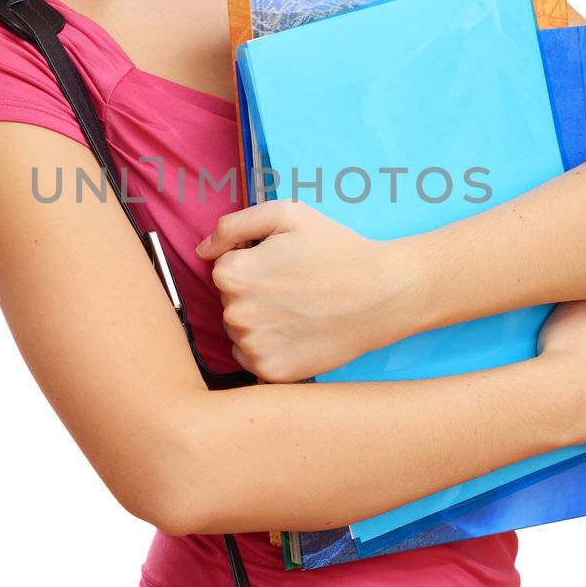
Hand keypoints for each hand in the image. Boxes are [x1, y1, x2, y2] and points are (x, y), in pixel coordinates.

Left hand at [194, 200, 396, 382]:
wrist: (382, 295)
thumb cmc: (336, 249)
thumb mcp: (286, 214)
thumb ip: (233, 225)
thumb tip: (203, 251)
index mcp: (233, 274)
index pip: (223, 269)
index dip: (253, 262)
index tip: (283, 264)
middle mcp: (235, 314)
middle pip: (229, 301)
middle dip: (254, 292)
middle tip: (295, 286)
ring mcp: (253, 347)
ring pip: (240, 331)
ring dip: (260, 321)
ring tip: (299, 310)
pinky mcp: (271, 372)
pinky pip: (252, 358)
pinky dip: (269, 347)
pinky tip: (298, 333)